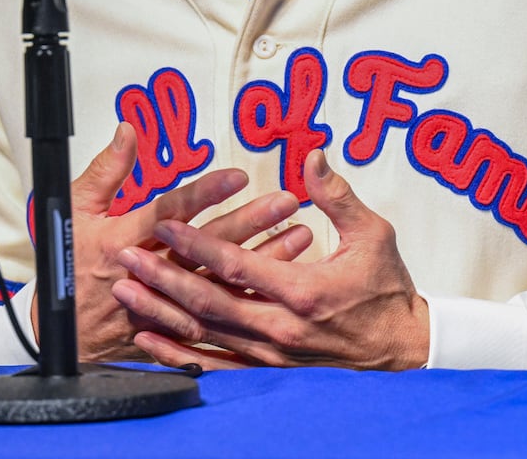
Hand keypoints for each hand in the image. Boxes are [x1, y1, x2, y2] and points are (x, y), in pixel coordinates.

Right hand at [53, 123, 309, 361]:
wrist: (58, 335)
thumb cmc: (66, 265)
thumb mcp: (74, 211)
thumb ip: (106, 171)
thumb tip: (128, 131)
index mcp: (121, 241)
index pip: (170, 212)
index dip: (204, 194)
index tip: (237, 176)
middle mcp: (147, 273)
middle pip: (206, 246)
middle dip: (249, 223)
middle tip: (285, 202)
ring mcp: (163, 304)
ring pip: (221, 283)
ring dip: (262, 260)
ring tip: (298, 237)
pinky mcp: (173, 328)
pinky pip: (220, 316)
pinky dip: (251, 298)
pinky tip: (279, 282)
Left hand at [112, 149, 430, 370]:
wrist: (401, 346)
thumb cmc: (387, 288)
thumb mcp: (373, 233)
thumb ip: (336, 195)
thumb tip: (311, 157)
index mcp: (302, 292)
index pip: (236, 265)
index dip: (197, 244)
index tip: (166, 223)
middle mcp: (280, 328)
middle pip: (207, 302)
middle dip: (162, 277)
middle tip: (125, 256)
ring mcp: (272, 354)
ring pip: (204, 334)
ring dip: (161, 311)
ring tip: (125, 291)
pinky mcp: (269, 368)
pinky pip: (214, 365)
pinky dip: (178, 354)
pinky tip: (150, 340)